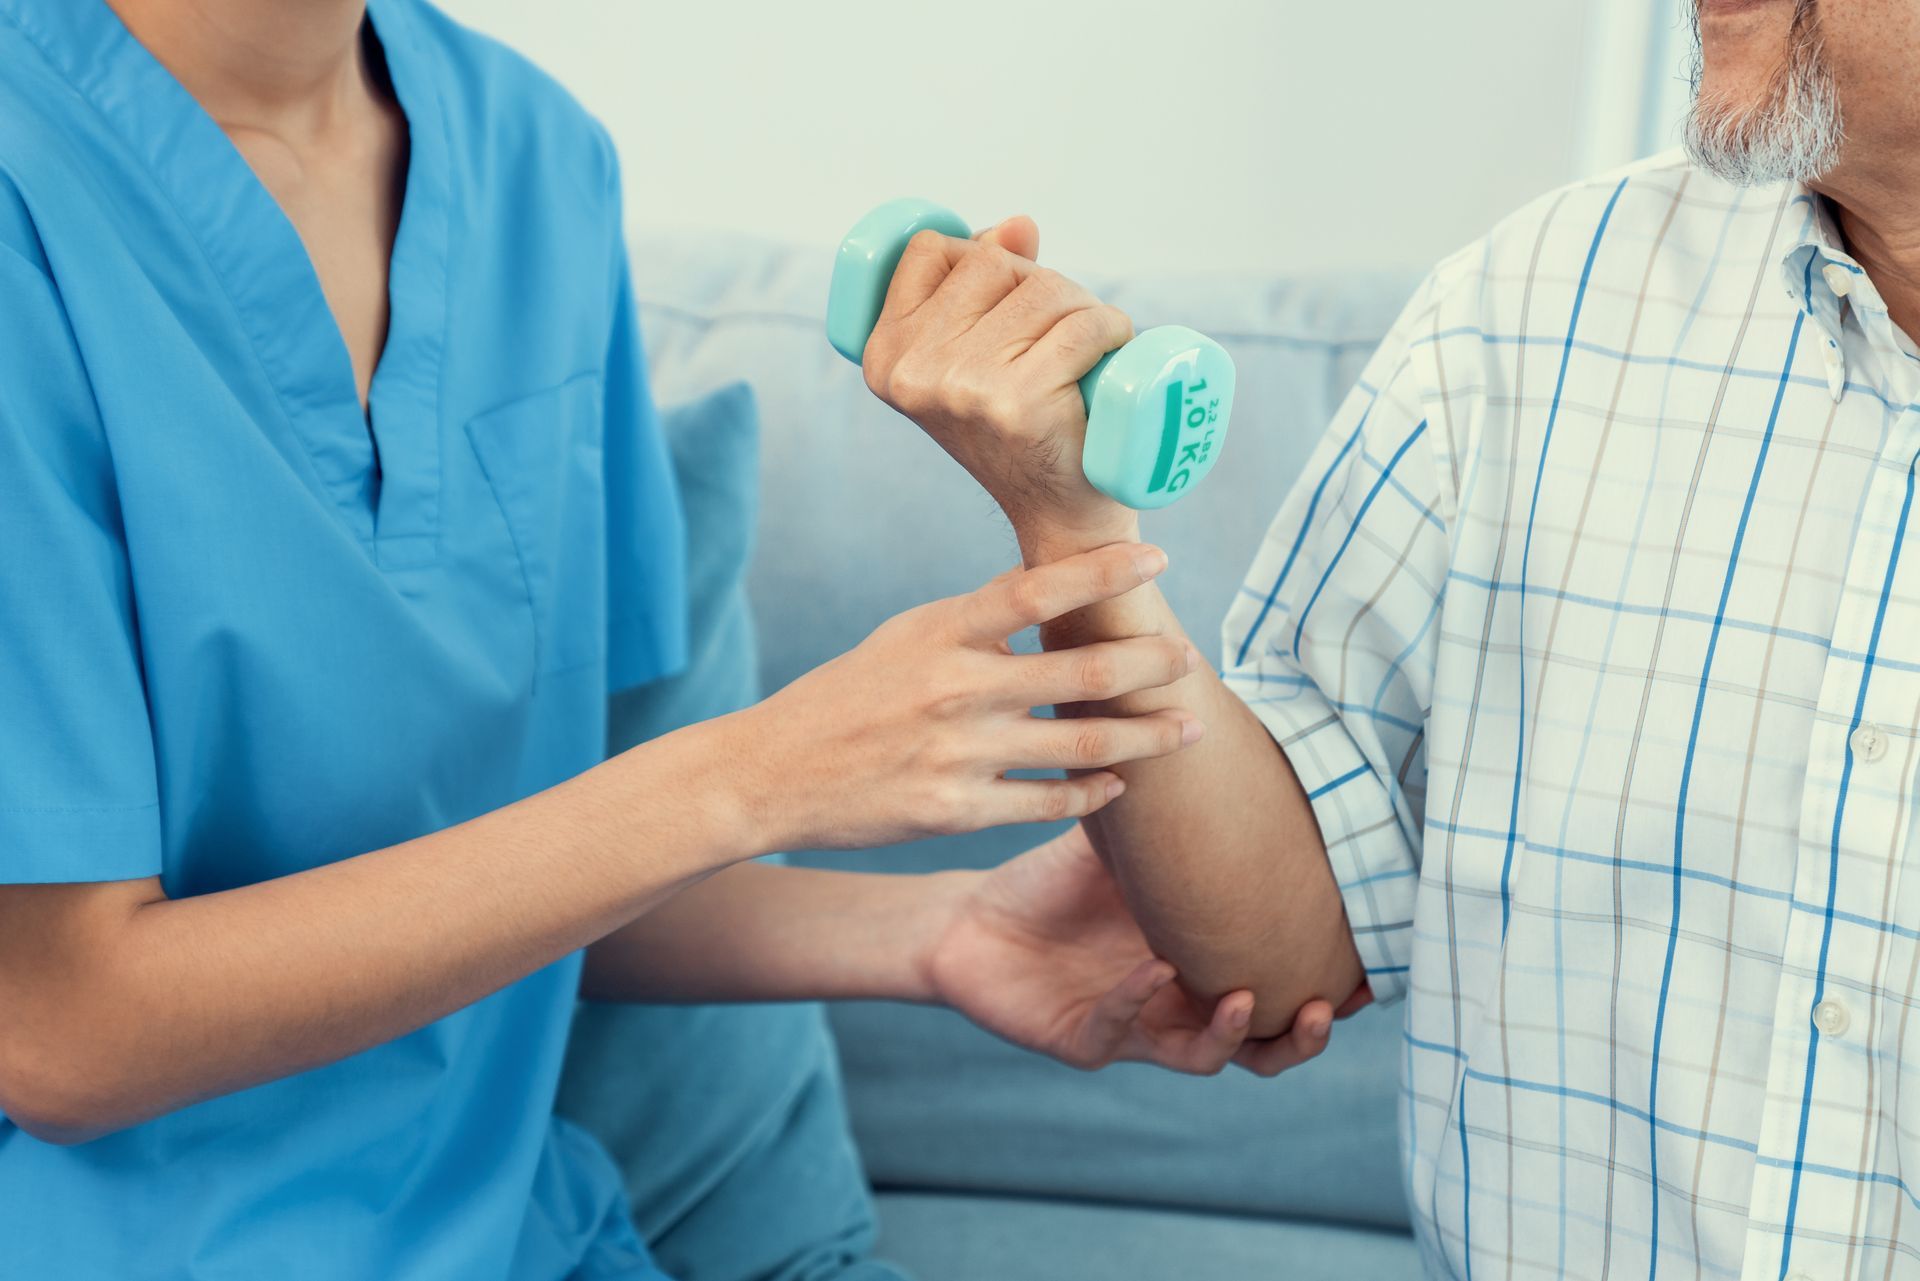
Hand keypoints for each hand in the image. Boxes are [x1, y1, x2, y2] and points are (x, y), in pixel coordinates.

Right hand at [735, 543, 1202, 852]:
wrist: (772, 774)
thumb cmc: (846, 696)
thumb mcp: (904, 637)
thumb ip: (977, 621)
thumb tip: (1051, 591)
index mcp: (941, 631)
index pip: (1038, 589)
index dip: (1104, 571)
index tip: (1159, 557)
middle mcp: (955, 689)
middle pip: (1080, 670)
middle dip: (1150, 664)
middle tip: (1192, 659)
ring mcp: (958, 755)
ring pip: (1080, 744)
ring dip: (1146, 736)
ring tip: (1189, 728)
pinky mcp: (955, 813)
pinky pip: (1047, 803)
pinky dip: (1093, 794)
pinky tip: (1122, 784)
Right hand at [859, 222, 1140, 557]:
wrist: (1059, 513)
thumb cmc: (1023, 425)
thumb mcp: (980, 350)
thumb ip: (986, 280)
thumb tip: (1018, 226)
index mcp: (883, 356)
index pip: (932, 250)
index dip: (982, 260)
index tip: (1007, 306)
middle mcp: (911, 372)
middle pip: (992, 264)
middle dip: (1040, 286)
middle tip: (1058, 339)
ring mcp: (962, 388)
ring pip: (1043, 289)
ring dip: (1081, 309)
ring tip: (1084, 355)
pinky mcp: (1017, 403)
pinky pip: (1081, 325)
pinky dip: (1111, 330)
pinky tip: (1111, 355)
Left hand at [925, 824, 1338, 1074]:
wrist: (969, 917)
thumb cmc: (1052, 883)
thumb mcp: (1124, 844)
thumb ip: (1173, 813)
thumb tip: (1212, 731)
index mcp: (1203, 961)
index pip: (1282, 983)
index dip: (1331, 984)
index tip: (1373, 965)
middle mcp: (1178, 1004)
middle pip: (1262, 1043)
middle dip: (1300, 1034)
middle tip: (1328, 1004)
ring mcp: (1135, 1028)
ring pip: (1203, 1056)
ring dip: (1233, 1033)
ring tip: (1248, 997)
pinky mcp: (1082, 1040)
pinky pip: (1120, 1030)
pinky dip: (1139, 1000)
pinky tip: (1152, 969)